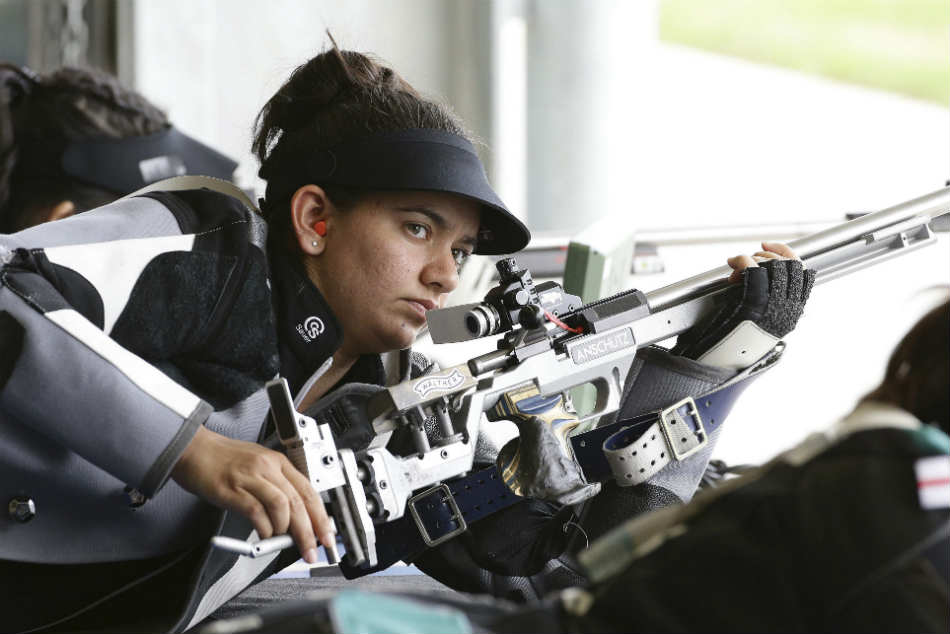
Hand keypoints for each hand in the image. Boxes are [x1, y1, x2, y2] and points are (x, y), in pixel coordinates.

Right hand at [171, 426, 334, 563]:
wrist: (195, 449)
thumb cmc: (225, 460)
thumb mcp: (259, 466)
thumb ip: (276, 489)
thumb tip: (293, 520)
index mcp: (279, 462)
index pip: (309, 491)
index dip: (321, 517)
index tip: (326, 535)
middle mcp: (268, 467)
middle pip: (298, 502)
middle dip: (309, 531)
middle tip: (311, 550)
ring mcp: (250, 477)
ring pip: (282, 506)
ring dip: (285, 530)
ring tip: (280, 540)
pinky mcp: (232, 489)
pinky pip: (256, 512)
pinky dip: (263, 528)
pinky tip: (263, 534)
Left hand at [674, 240, 814, 360]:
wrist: (721, 362)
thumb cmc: (735, 340)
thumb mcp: (760, 318)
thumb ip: (769, 299)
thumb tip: (764, 271)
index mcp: (793, 312)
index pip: (803, 273)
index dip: (787, 253)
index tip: (768, 247)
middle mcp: (789, 309)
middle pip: (789, 265)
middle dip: (768, 255)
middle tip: (750, 256)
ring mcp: (774, 306)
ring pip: (773, 265)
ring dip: (753, 258)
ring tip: (737, 264)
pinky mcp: (755, 304)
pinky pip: (754, 271)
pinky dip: (742, 261)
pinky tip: (733, 264)